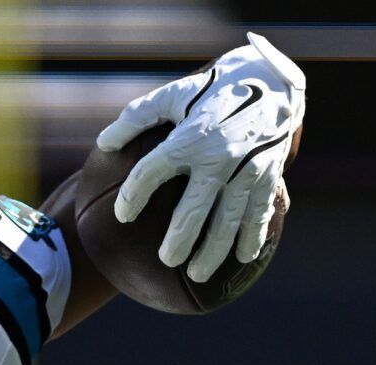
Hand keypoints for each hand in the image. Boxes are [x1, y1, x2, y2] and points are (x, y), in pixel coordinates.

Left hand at [96, 32, 305, 281]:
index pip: (153, 171)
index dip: (133, 195)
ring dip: (214, 250)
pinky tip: (244, 258)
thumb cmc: (212, 91)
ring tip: (198, 274)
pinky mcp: (269, 175)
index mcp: (190, 137)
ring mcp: (246, 169)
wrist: (272, 79)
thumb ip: (136, 118)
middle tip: (166, 260)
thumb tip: (104, 144)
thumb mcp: (174, 95)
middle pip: (194, 209)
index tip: (121, 217)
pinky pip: (260, 212)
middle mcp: (219, 156)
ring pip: (228, 220)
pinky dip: (253, 236)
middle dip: (179, 239)